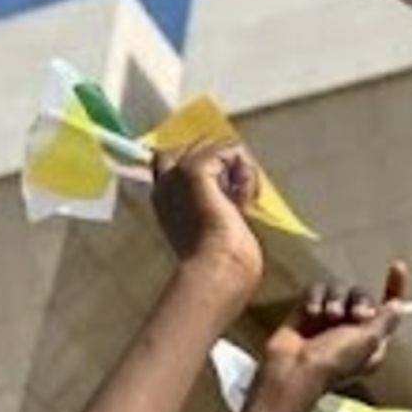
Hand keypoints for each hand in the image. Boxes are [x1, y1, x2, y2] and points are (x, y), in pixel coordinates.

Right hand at [152, 137, 266, 287]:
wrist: (219, 268)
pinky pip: (231, 150)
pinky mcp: (195, 170)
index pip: (180, 158)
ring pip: (218, 144)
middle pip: (200, 145)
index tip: (228, 197)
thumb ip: (216, 199)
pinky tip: (243, 201)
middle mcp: (166, 180)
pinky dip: (246, 173)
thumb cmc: (221, 259)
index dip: (210, 166)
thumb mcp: (215, 223)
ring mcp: (177, 173)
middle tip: (237, 201)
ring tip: (240, 201)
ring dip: (239, 170)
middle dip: (226, 165)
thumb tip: (235, 189)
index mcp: (165, 196)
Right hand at [264, 266, 407, 394]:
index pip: (388, 308)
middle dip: (359, 300)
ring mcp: (328, 320)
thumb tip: (398, 305)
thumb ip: (385, 320)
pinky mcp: (307, 312)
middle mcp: (351, 329)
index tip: (397, 266)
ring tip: (328, 316)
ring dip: (335, 300)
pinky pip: (316, 290)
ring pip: (338, 290)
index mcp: (371, 340)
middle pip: (362, 295)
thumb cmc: (335, 361)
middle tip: (355, 315)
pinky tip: (310, 313)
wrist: (293, 371)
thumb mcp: (369, 341)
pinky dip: (315, 298)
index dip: (395, 287)